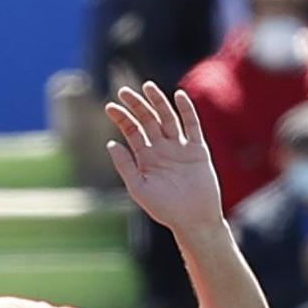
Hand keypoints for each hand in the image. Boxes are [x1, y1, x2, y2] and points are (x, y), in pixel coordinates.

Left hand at [104, 81, 223, 231]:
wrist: (193, 220)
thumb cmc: (164, 209)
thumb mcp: (139, 188)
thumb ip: (125, 166)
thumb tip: (110, 144)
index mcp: (146, 157)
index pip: (132, 131)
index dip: (121, 118)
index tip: (109, 107)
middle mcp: (162, 148)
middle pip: (147, 120)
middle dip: (136, 105)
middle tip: (124, 92)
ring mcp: (180, 146)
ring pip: (168, 118)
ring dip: (158, 102)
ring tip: (147, 87)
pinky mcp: (197, 149)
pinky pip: (192, 125)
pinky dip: (186, 110)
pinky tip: (178, 96)